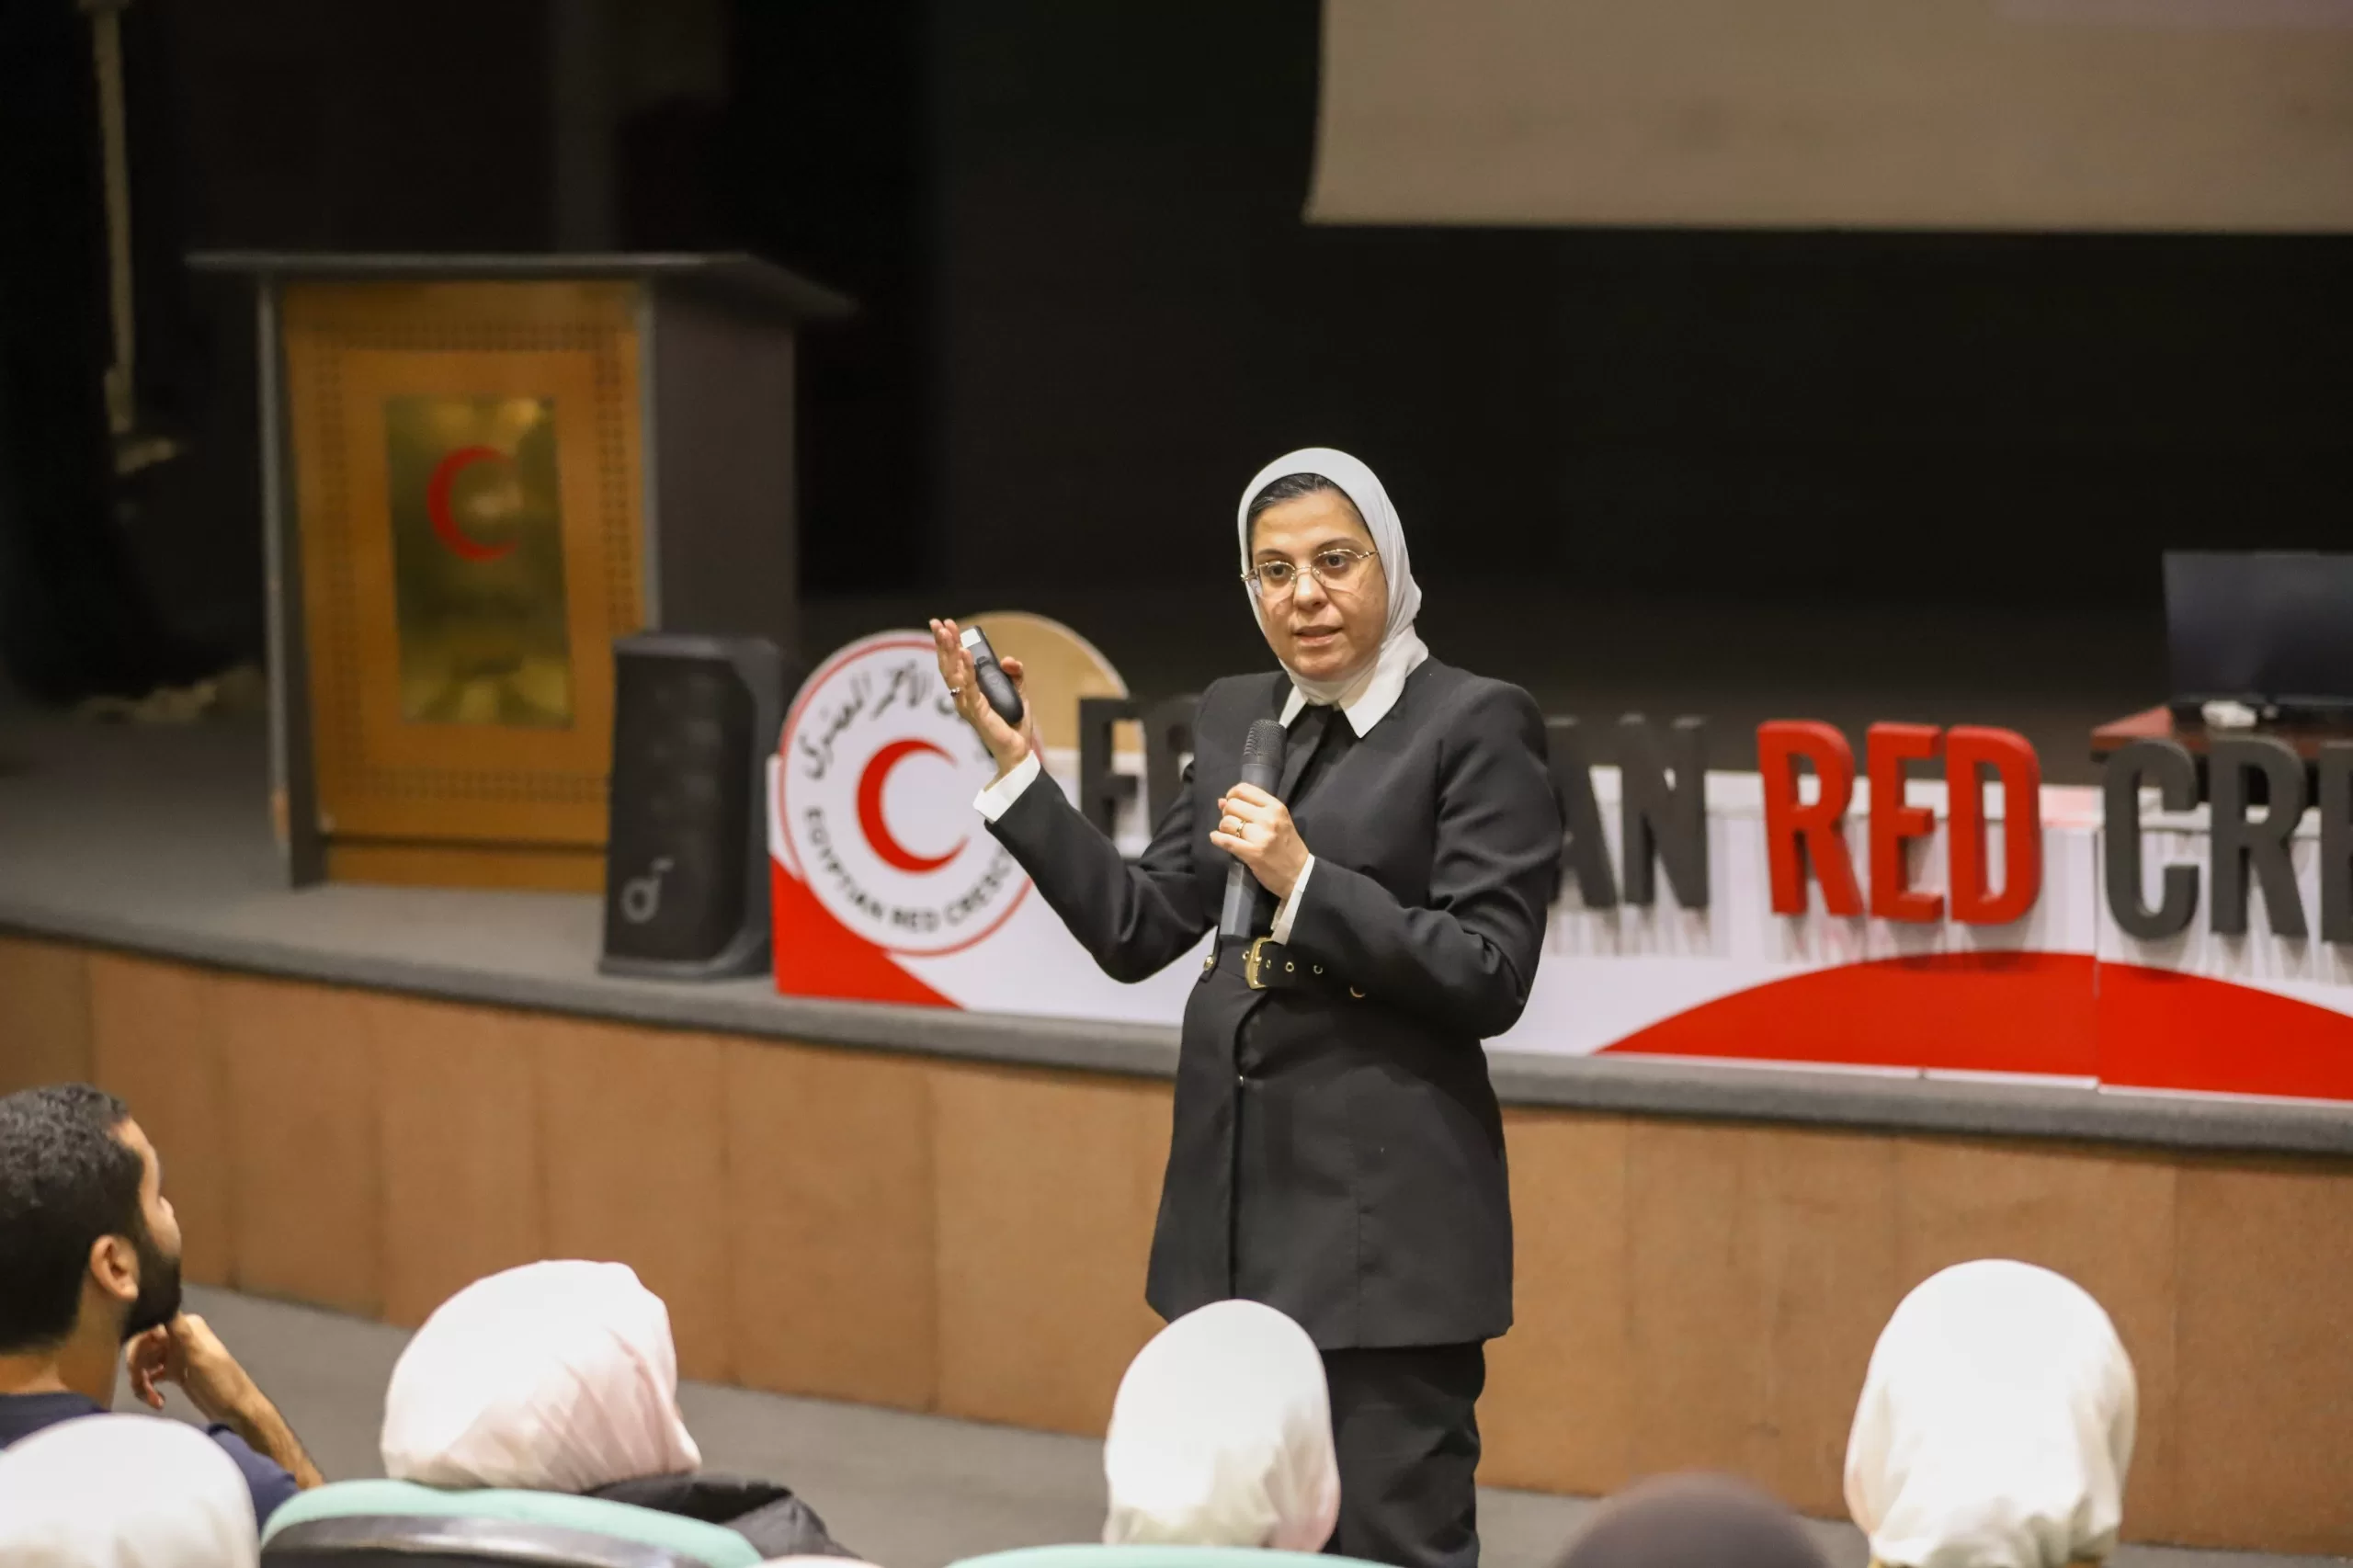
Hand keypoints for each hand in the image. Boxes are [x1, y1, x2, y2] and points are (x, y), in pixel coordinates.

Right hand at [124, 1314, 259, 1425]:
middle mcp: (180, 1337)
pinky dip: (149, 1389)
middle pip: (143, 1348)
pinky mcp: (176, 1372)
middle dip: (138, 1370)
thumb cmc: (221, 1382)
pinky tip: (158, 1402)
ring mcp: (177, 1355)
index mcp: (187, 1327)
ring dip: (142, 1383)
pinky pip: (151, 1376)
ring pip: (145, 1363)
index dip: (137, 1348)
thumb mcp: (199, 1357)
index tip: (135, 1368)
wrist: (236, 1410)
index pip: (149, 1329)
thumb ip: (181, 1331)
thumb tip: (164, 1297)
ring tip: (154, 1401)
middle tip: (142, 1389)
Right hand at [930, 618, 1043, 780]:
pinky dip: (967, 669)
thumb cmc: (1013, 724)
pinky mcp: (977, 712)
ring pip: (954, 673)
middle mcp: (963, 697)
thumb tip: (1008, 660)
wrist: (1018, 751)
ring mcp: (968, 705)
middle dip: (943, 642)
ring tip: (947, 632)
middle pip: (949, 665)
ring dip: (949, 651)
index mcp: (970, 691)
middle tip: (938, 622)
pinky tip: (965, 653)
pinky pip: (970, 687)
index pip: (955, 663)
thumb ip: (1015, 673)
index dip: (950, 643)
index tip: (946, 624)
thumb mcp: (1018, 691)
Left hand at [1210, 782, 1309, 900]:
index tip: (1231, 803)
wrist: (1299, 874)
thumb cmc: (1288, 846)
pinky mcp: (1252, 853)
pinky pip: (1226, 841)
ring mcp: (1260, 836)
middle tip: (1232, 823)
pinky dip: (1217, 838)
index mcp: (1276, 807)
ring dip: (1223, 828)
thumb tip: (1222, 801)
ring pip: (1227, 822)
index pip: (1244, 790)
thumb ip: (1253, 809)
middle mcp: (1268, 818)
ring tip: (1230, 833)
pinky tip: (1216, 838)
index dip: (1232, 794)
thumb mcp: (1278, 821)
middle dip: (1227, 813)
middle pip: (1233, 805)